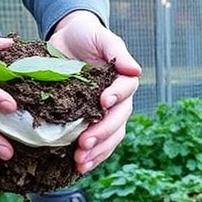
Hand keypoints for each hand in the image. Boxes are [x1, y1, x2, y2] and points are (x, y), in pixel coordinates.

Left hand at [48, 11, 141, 172]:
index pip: (126, 91)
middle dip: (102, 133)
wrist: (66, 40)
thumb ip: (117, 51)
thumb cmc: (85, 35)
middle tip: (84, 143)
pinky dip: (92, 156)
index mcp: (123, 80)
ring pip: (111, 137)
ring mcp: (106, 114)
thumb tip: (135, 70)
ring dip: (98, 151)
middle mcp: (118, 100)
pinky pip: (98, 144)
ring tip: (81, 161)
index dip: (116, 97)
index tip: (103, 102)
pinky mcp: (90, 122)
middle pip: (118, 121)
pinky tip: (80, 167)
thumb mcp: (100, 36)